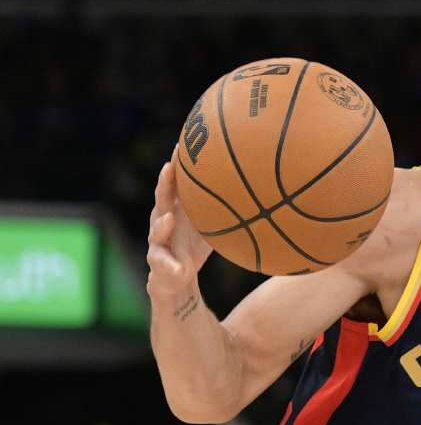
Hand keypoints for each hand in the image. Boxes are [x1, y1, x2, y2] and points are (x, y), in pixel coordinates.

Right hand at [147, 149, 212, 303]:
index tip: (184, 144)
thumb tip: (260, 191)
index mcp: (176, 209)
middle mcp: (163, 220)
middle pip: (162, 199)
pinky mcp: (159, 265)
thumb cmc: (193, 246)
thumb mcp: (211, 226)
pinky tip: (179, 270)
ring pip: (157, 232)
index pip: (176, 183)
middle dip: (165, 183)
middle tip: (169, 167)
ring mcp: (158, 242)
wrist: (176, 280)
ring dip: (161, 225)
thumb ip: (226, 210)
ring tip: (168, 218)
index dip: (178, 164)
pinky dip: (171, 267)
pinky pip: (164, 265)